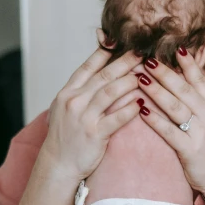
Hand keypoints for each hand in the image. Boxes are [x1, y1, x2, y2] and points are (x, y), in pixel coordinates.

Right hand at [41, 34, 141, 180]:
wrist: (58, 165)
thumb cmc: (66, 136)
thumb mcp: (65, 108)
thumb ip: (81, 91)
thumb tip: (99, 72)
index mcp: (67, 92)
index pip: (88, 65)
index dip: (105, 51)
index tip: (121, 40)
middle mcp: (74, 101)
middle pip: (104, 75)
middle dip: (125, 62)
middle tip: (142, 52)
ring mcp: (83, 117)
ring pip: (111, 92)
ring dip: (130, 81)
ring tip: (146, 74)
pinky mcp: (94, 134)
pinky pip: (117, 117)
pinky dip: (131, 108)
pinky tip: (143, 102)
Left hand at [136, 47, 204, 200]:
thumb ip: (202, 102)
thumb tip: (185, 80)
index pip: (199, 80)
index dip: (187, 64)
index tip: (175, 48)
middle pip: (184, 89)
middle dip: (164, 73)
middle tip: (145, 59)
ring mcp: (201, 132)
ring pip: (175, 107)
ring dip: (156, 91)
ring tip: (139, 78)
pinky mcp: (190, 150)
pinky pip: (169, 131)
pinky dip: (154, 119)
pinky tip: (141, 109)